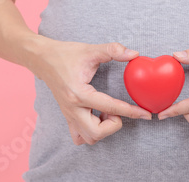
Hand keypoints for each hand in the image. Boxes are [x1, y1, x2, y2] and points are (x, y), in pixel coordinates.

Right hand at [27, 38, 151, 145]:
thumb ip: (113, 50)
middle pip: (96, 133)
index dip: (131, 111)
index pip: (110, 108)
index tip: (146, 114)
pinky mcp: (67, 116)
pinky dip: (91, 131)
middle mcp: (72, 109)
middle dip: (113, 125)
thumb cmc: (66, 54)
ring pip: (87, 138)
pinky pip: (79, 136)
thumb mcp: (91, 49)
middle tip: (116, 110)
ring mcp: (68, 115)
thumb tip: (134, 54)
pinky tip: (97, 116)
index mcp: (79, 94)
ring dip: (102, 129)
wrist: (42, 58)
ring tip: (106, 112)